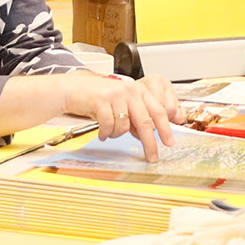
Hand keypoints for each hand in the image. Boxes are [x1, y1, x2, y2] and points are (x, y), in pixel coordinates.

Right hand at [62, 73, 184, 161]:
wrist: (76, 88)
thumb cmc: (101, 97)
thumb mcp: (124, 103)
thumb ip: (137, 116)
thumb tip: (150, 135)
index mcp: (139, 90)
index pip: (158, 111)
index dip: (165, 129)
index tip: (169, 142)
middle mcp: (130, 90)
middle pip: (145, 122)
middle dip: (149, 143)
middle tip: (152, 156)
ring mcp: (115, 94)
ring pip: (124, 126)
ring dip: (117, 134)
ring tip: (110, 131)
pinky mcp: (100, 100)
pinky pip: (108, 125)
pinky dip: (105, 133)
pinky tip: (102, 132)